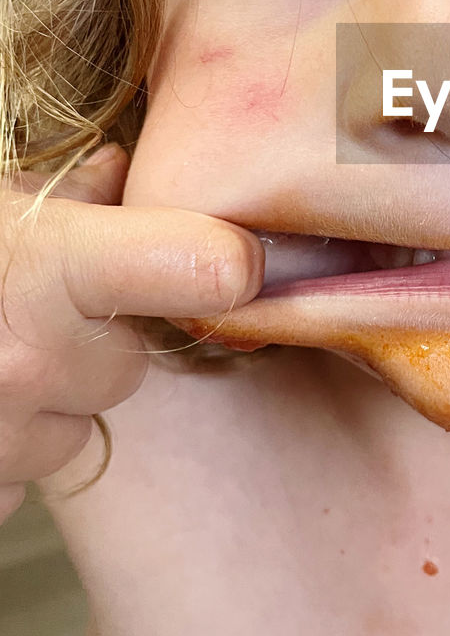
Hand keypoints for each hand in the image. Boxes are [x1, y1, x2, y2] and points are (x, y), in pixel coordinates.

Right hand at [0, 144, 262, 523]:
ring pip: (83, 419)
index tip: (239, 260)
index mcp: (48, 270)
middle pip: (136, 357)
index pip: (208, 270)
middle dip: (103, 335)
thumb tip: (126, 169)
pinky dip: (9, 437)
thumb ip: (69, 192)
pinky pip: (27, 465)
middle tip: (43, 305)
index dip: (230, 263)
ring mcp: (4, 438)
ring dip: (52, 393)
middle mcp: (30, 362)